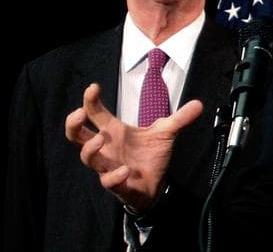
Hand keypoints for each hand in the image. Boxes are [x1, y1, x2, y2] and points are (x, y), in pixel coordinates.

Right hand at [64, 83, 202, 212]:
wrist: (157, 185)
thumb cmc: (151, 156)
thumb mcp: (167, 133)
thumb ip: (180, 118)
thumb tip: (199, 104)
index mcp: (115, 132)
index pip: (95, 114)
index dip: (90, 101)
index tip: (93, 88)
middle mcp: (107, 148)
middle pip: (77, 136)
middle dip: (73, 125)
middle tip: (79, 114)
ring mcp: (108, 167)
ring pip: (87, 158)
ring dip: (90, 149)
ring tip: (100, 138)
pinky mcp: (117, 185)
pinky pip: (108, 182)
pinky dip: (114, 176)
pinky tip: (124, 170)